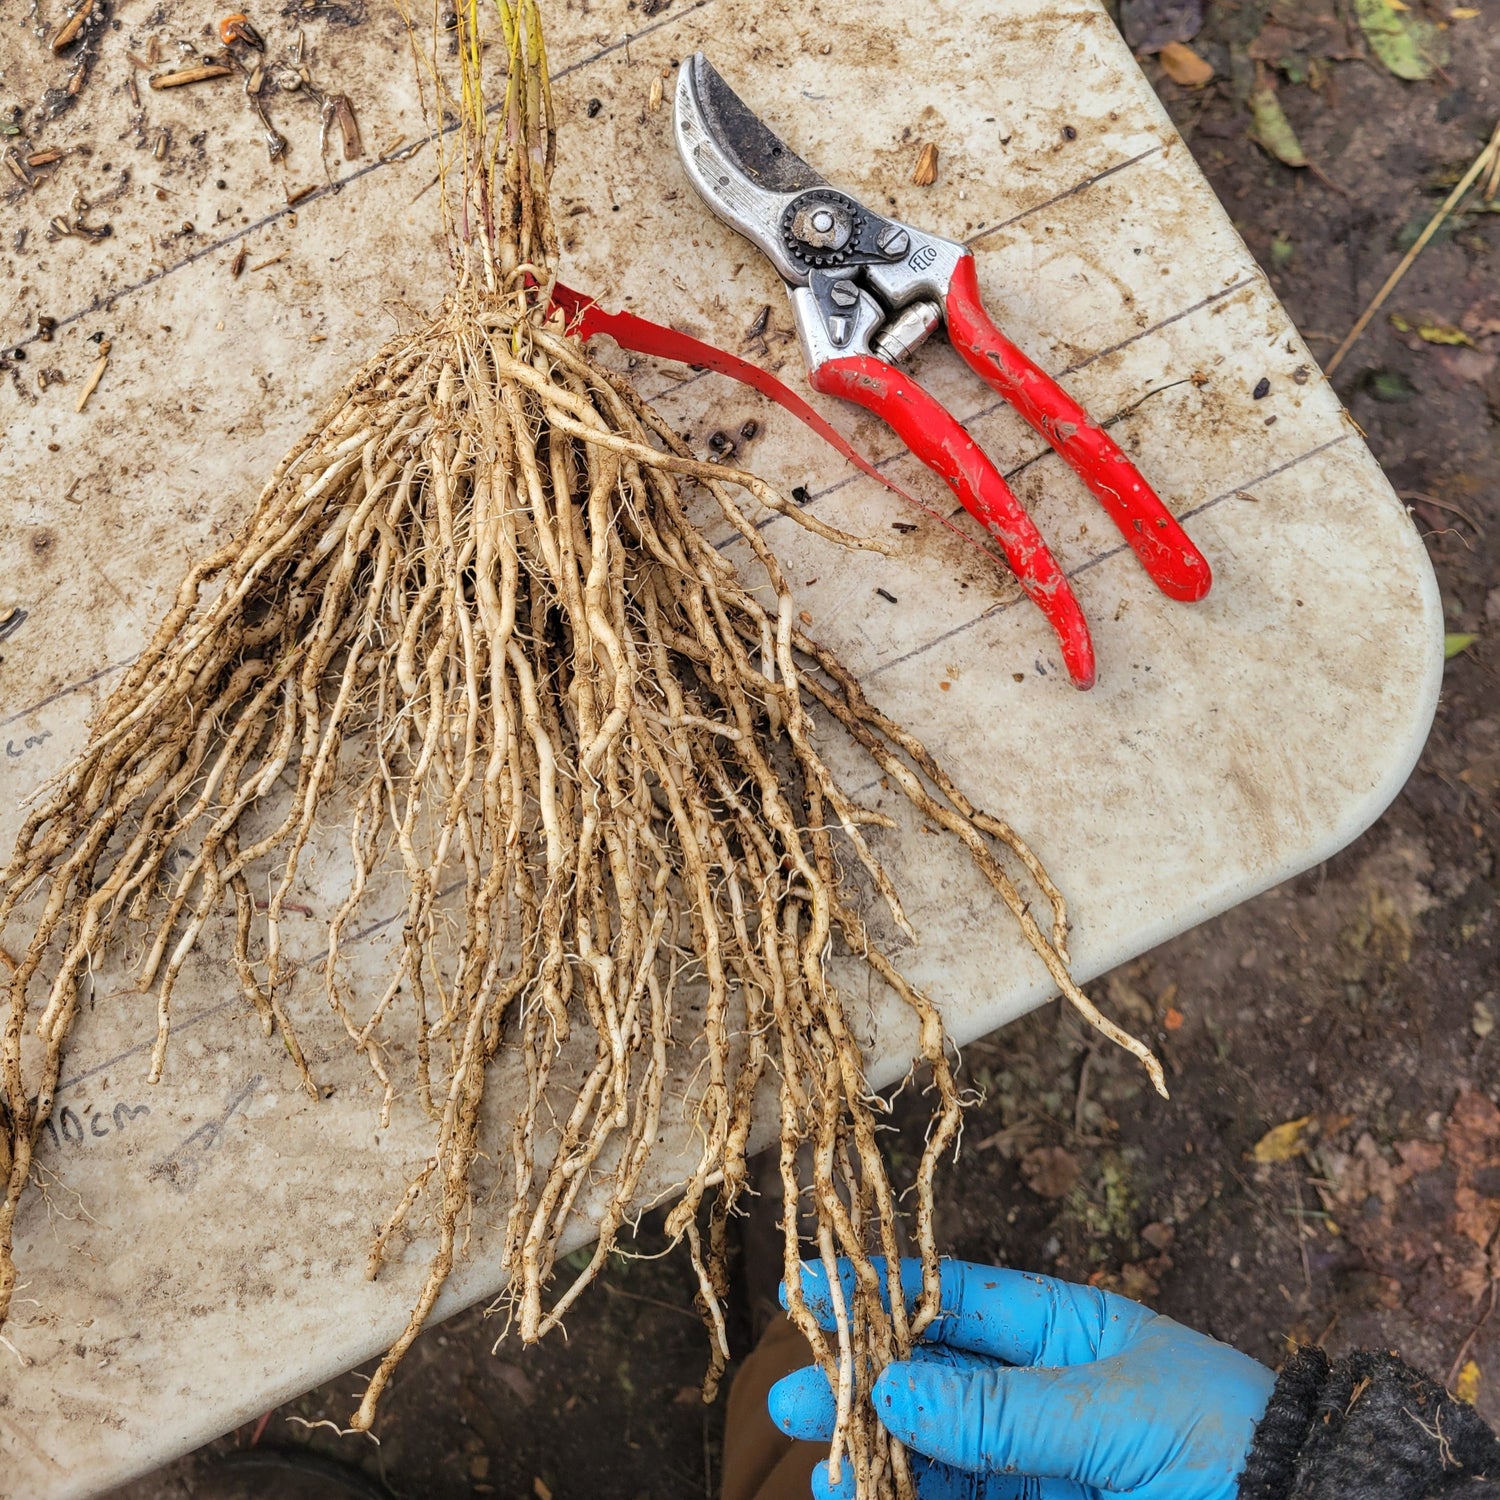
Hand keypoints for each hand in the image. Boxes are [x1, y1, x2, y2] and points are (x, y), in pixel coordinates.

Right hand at [769, 1257, 1275, 1499]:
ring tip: (825, 1465)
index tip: (810, 1284)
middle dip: (862, 1382)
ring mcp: (1043, 1459)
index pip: (957, 1298)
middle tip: (793, 1398)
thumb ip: (1005, 1411)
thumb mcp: (1119, 1411)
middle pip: (934, 1379)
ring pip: (939, 1449)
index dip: (883, 1288)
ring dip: (879, 1454)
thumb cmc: (1232, 1444)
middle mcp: (1044, 1389)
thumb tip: (893, 1391)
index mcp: (1068, 1328)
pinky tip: (872, 1496)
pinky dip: (915, 1497)